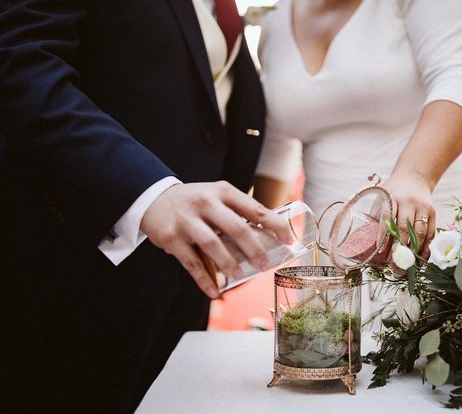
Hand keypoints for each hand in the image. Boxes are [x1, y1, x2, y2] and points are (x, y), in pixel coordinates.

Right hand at [140, 181, 293, 298]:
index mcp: (223, 192)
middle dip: (255, 249)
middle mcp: (206, 203)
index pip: (255, 208)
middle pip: (236, 228)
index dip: (274, 225)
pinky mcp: (171, 238)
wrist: (153, 197)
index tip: (288, 239)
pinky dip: (204, 279)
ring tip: (240, 275)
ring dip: (229, 263)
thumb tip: (270, 235)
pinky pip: (191, 263)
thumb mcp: (216, 195)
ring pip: (213, 245)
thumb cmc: (194, 201)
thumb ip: (238, 211)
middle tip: (265, 264)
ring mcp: (187, 220)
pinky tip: (214, 291)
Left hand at [383, 171, 435, 257]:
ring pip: (420, 232)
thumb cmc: (393, 191)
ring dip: (414, 251)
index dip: (383, 234)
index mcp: (392, 197)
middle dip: (399, 248)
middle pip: (404, 228)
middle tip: (394, 264)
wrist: (414, 178)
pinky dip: (426, 247)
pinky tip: (419, 257)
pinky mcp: (432, 212)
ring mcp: (422, 207)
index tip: (379, 250)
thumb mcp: (382, 197)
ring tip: (407, 264)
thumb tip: (367, 240)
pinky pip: (430, 233)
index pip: (386, 218)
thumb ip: (376, 215)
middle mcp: (408, 201)